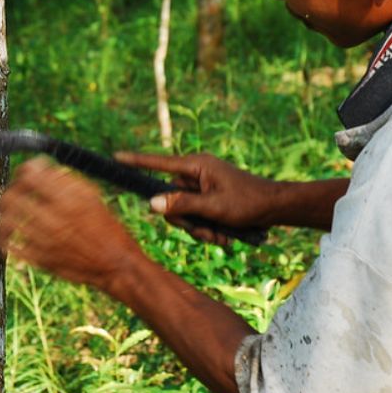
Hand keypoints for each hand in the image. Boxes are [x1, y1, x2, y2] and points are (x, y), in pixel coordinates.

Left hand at [0, 157, 144, 291]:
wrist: (116, 263)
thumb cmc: (107, 228)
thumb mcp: (92, 197)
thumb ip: (66, 181)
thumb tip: (41, 168)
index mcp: (68, 199)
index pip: (30, 176)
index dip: (23, 170)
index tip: (24, 172)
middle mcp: (55, 219)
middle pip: (13, 197)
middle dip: (8, 191)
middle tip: (11, 192)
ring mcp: (46, 241)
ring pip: (8, 222)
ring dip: (2, 215)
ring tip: (4, 213)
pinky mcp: (41, 260)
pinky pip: (12, 247)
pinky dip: (4, 239)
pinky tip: (7, 236)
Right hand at [113, 151, 279, 245]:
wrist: (275, 208)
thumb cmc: (248, 203)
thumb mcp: (214, 207)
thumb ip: (182, 205)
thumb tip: (153, 203)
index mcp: (196, 166)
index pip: (159, 163)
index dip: (136, 162)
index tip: (116, 157)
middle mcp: (196, 174)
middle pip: (170, 200)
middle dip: (187, 221)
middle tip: (208, 230)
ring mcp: (202, 187)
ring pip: (183, 213)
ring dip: (200, 229)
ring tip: (222, 234)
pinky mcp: (208, 199)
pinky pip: (195, 217)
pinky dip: (207, 229)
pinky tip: (225, 235)